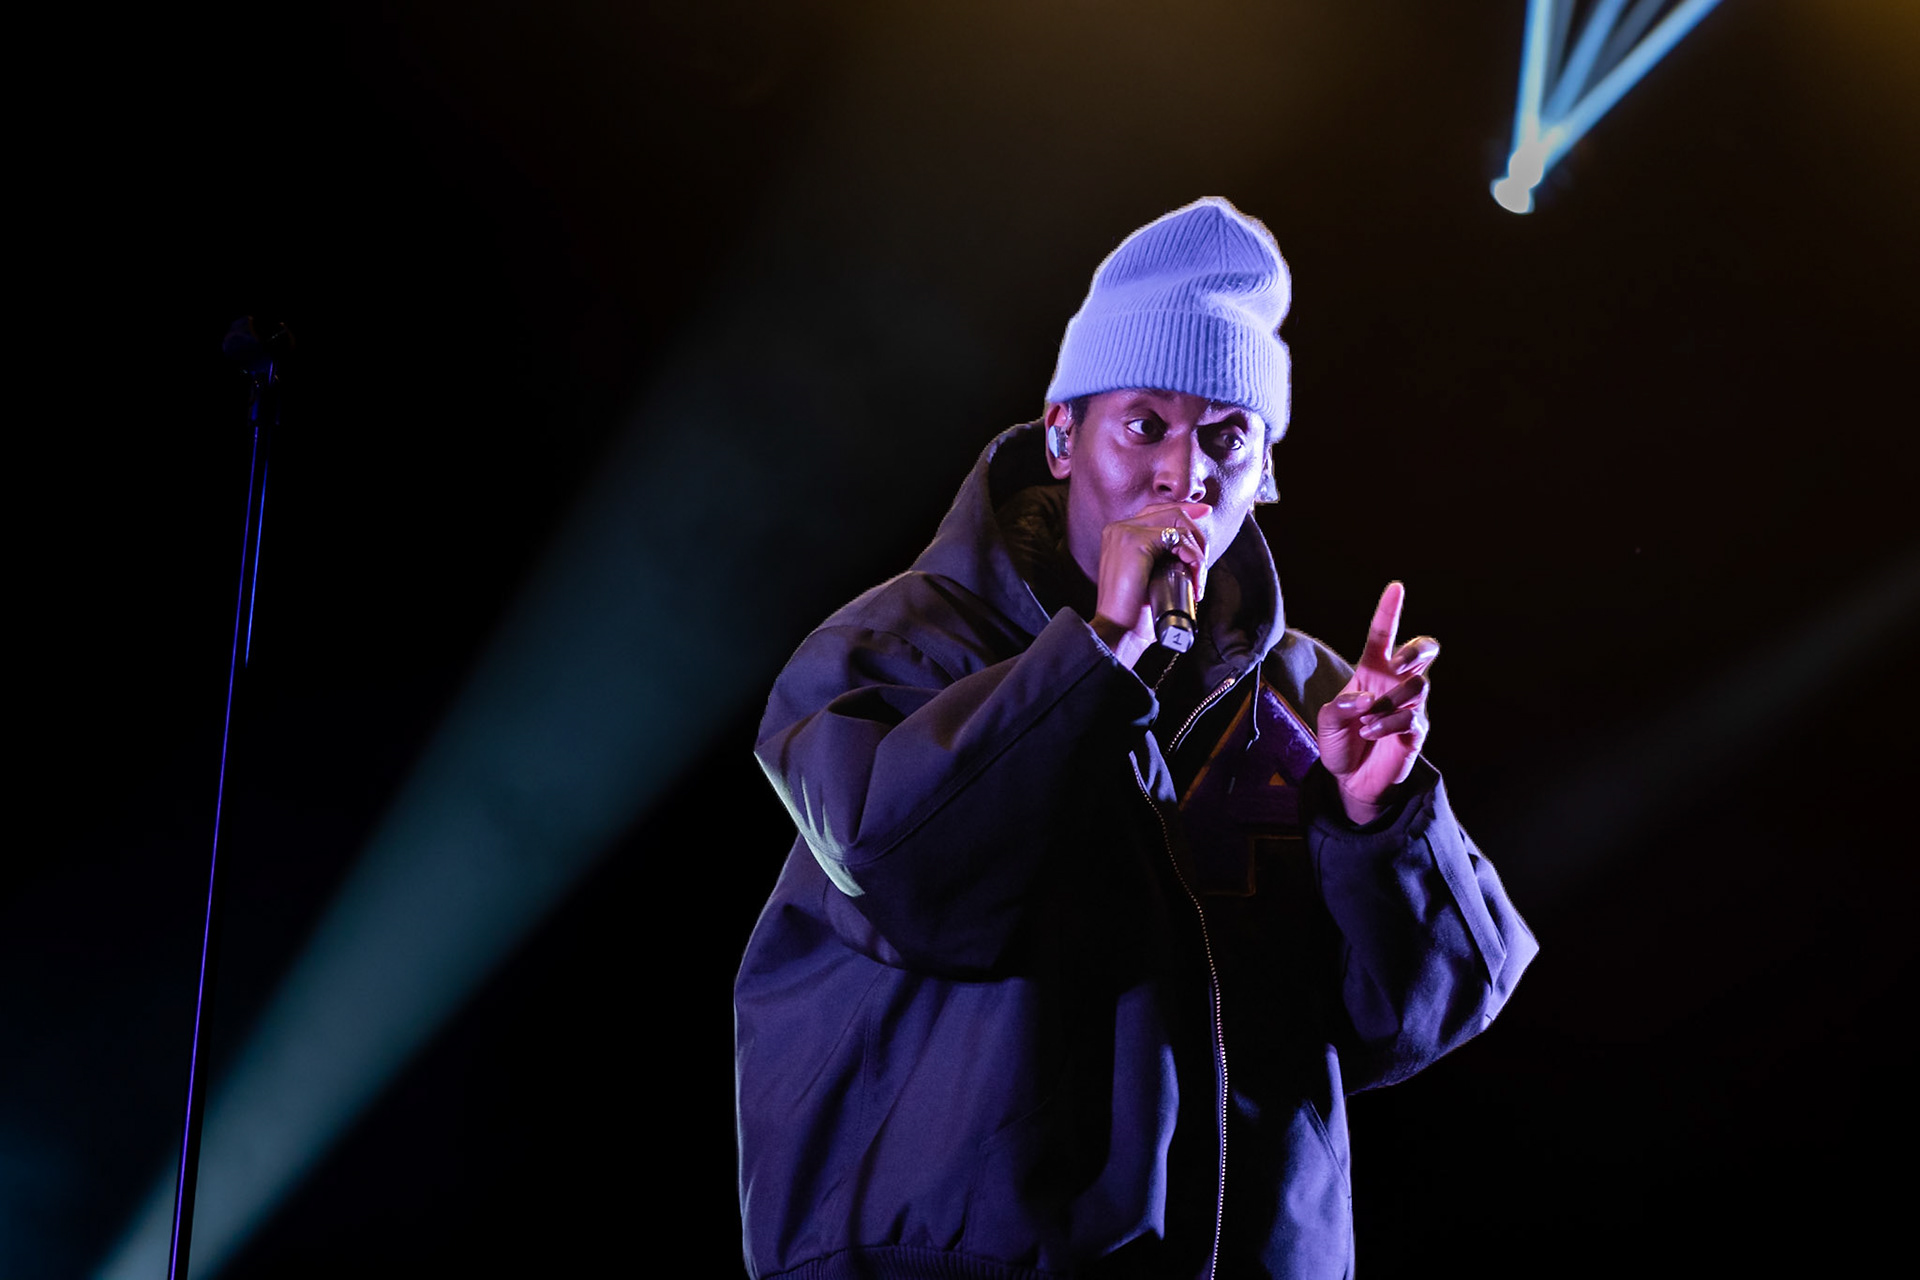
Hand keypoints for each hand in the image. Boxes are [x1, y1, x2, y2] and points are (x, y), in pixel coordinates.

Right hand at [1088, 501, 1211, 667]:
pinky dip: (1193, 557)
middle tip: (1201, 568)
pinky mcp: (1135, 541)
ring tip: (1197, 580)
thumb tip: (1189, 545)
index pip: (1157, 510)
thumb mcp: (1149, 577)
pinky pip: (1178, 537)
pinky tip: (1193, 578)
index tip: (1205, 513)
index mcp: (1119, 533)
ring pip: (1178, 523)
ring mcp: (1125, 531)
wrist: (1117, 630)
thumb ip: (1161, 557)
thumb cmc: (1134, 613)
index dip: (1184, 510)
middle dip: (1197, 536)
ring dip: (1197, 552)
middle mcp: (1119, 527)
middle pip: (1171, 511)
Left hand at [1317, 582, 1437, 824]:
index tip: (1396, 588)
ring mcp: (1410, 707)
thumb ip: (1340, 707)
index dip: (1389, 612)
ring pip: (1419, 686)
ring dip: (1389, 703)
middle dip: (1416, 649)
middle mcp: (1395, 683)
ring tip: (1366, 721)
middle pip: (1424, 651)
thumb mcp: (1326, 722)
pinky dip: (1387, 725)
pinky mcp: (1416, 731)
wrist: (1350, 780)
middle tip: (1398, 662)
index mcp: (1372, 671)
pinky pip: (1412, 719)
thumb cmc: (1340, 742)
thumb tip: (1365, 699)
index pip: (1382, 635)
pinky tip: (1370, 733)